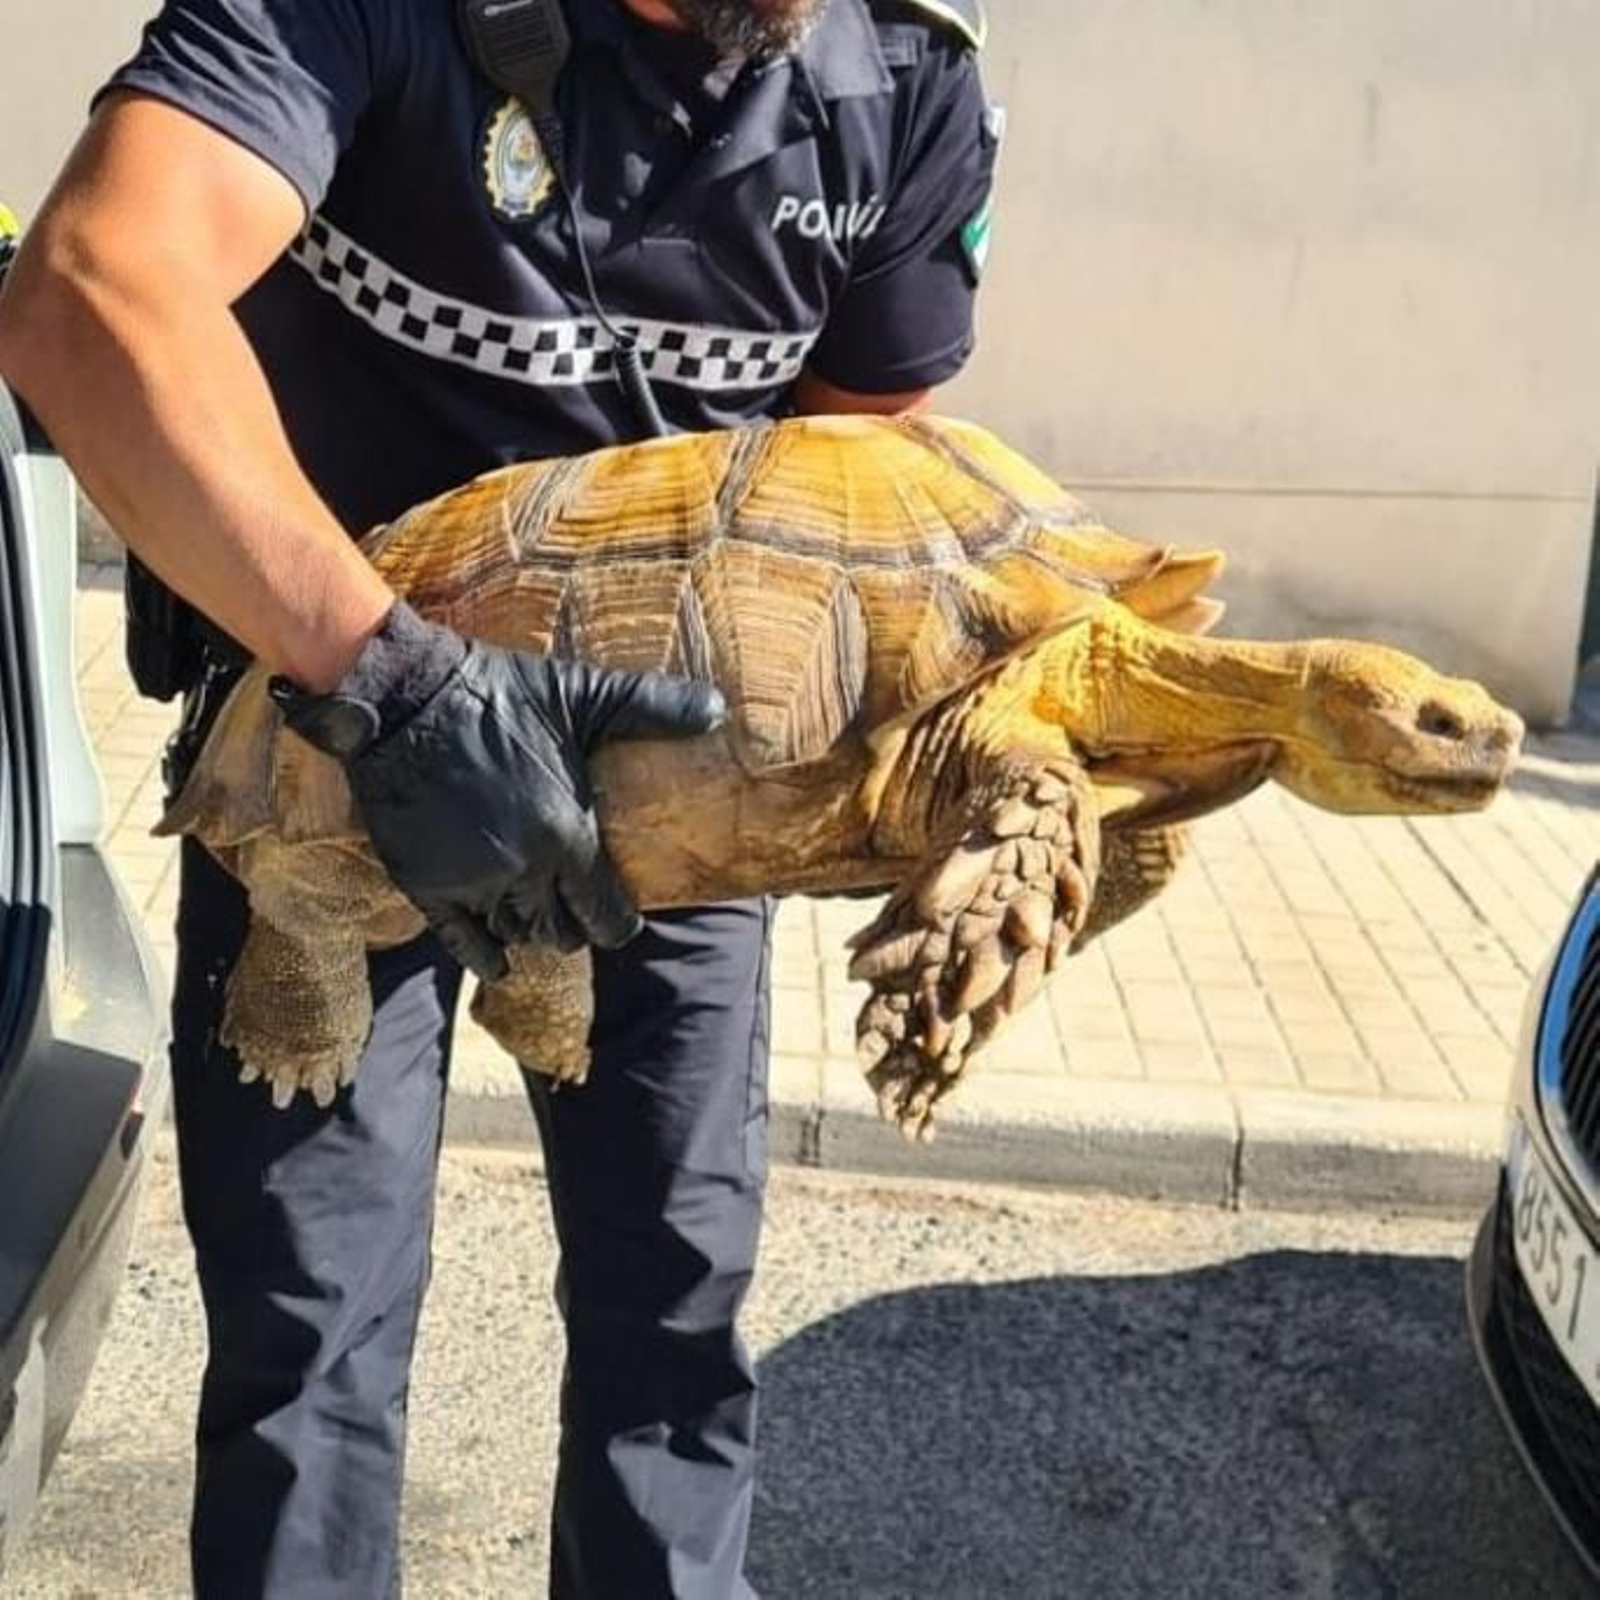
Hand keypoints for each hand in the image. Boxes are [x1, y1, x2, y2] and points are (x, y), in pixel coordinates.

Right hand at [272, 602, 723, 977]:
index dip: (619, 923)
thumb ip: (652, 707)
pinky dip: (485, 955)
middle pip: (562, 933)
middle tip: (580, 911)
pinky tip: (499, 960)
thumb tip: (720, 709)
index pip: (607, 917)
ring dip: (533, 931)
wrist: (406, 697)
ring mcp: (472, 882)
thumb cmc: (501, 694)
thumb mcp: (583, 694)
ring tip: (541, 915)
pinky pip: (463, 942)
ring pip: (517, 934)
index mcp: (568, 836)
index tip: (622, 916)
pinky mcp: (426, 884)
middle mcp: (523, 870)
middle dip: (576, 927)